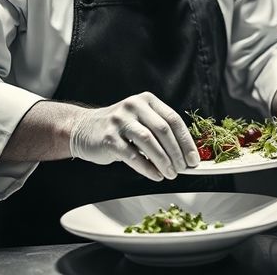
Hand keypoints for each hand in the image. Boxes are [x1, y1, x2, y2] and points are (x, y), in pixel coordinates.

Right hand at [69, 91, 199, 180]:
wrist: (82, 129)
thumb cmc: (119, 129)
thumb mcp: (140, 120)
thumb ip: (160, 132)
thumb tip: (185, 156)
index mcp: (147, 100)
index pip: (173, 120)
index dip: (186, 141)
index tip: (194, 159)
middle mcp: (134, 106)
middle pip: (163, 130)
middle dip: (177, 153)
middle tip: (183, 169)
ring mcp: (120, 120)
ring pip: (149, 141)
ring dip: (163, 161)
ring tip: (171, 174)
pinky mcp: (108, 137)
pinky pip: (132, 155)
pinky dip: (147, 167)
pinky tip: (155, 175)